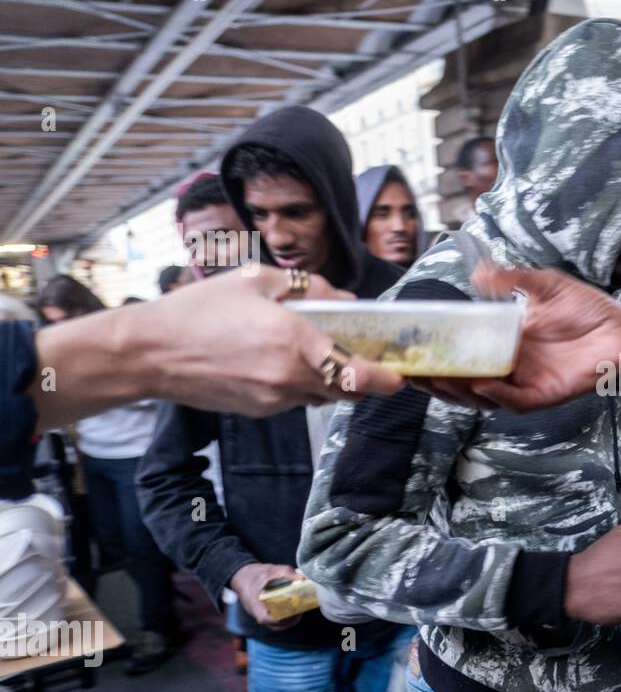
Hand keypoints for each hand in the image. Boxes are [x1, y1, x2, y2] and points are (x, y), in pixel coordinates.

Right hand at [135, 266, 403, 416]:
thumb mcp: (256, 279)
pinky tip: (281, 363)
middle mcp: (290, 378)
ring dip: (331, 381)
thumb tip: (345, 299)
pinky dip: (302, 385)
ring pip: (323, 397)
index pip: (359, 374)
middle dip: (362, 378)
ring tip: (317, 353)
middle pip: (348, 391)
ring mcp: (275, 400)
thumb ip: (309, 288)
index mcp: (295, 342)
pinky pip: (296, 400)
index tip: (400, 376)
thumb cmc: (199, 310)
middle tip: (364, 356)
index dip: (386, 379)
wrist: (150, 352)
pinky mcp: (260, 411)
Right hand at [230, 562, 302, 629]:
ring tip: (299, 610)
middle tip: (301, 611)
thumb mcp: (269, 570)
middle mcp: (257, 613)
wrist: (242, 574)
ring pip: (276, 624)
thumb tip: (301, 578)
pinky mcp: (263, 611)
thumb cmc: (253, 574)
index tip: (295, 612)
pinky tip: (293, 608)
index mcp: (255, 606)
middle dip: (290, 621)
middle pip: (276, 625)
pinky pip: (275, 618)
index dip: (284, 619)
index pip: (269, 620)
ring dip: (288, 620)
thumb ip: (285, 572)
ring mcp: (260, 613)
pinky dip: (285, 616)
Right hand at [406, 264, 620, 411]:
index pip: (462, 350)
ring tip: (436, 379)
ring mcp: (525, 381)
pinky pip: (514, 401)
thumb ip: (514, 281)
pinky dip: (497, 395)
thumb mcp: (546, 285)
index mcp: (504, 339)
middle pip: (464, 378)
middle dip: (437, 378)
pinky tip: (480, 384)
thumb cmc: (587, 307)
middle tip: (410, 371)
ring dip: (459, 390)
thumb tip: (478, 271)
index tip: (409, 347)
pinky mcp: (544, 395)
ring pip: (482, 396)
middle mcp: (509, 364)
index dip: (437, 352)